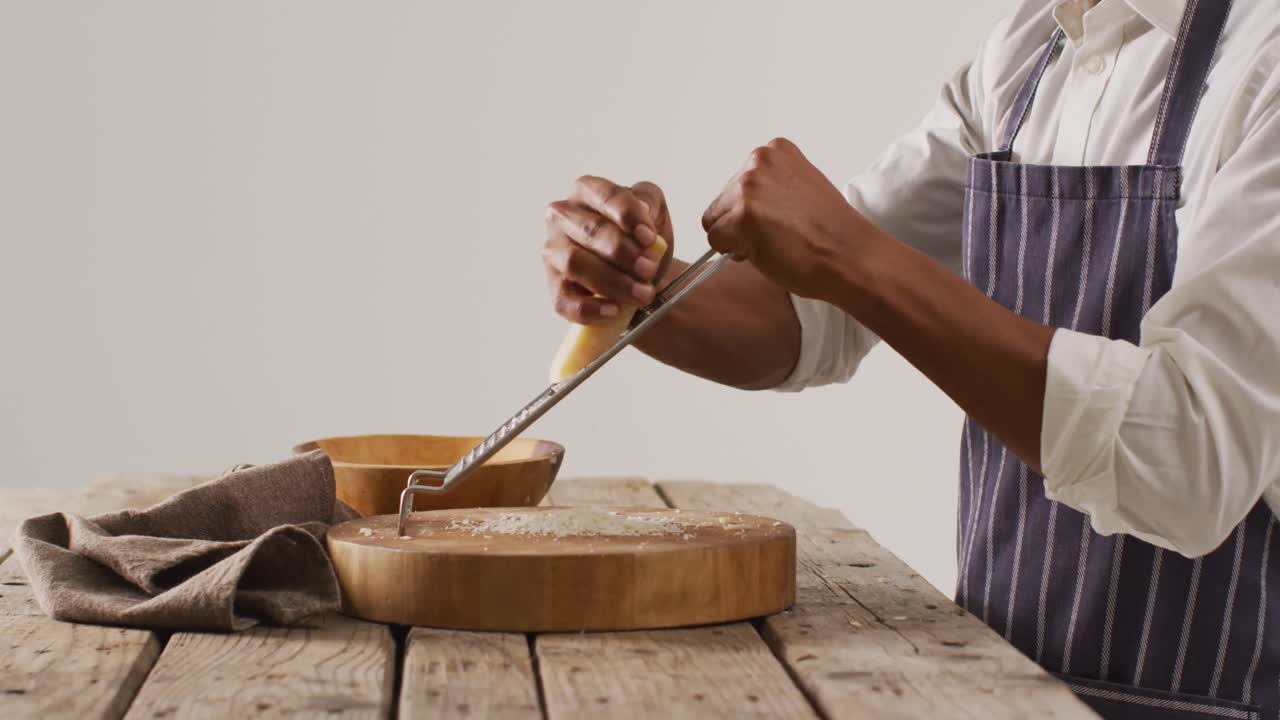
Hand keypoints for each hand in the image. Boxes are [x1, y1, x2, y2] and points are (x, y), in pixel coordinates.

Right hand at [543, 177, 674, 323]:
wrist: (641, 275)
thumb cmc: (641, 240)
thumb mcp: (654, 214)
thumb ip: (650, 202)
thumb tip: (643, 209)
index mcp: (587, 191)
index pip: (605, 196)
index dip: (628, 215)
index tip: (650, 237)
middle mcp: (563, 216)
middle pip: (589, 230)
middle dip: (623, 252)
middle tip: (649, 269)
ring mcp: (553, 251)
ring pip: (574, 263)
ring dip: (612, 281)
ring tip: (642, 293)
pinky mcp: (554, 286)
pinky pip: (564, 301)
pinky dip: (591, 309)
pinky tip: (614, 310)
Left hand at [702, 138, 877, 300]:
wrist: (849, 255)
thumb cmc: (831, 232)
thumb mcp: (800, 188)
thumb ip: (770, 189)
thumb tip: (738, 208)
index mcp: (775, 151)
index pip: (737, 185)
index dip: (754, 211)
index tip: (782, 219)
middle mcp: (758, 161)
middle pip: (722, 202)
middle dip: (741, 224)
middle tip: (779, 236)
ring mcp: (748, 187)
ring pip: (716, 221)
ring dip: (738, 239)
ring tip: (775, 243)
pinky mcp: (741, 216)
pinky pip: (716, 241)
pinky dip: (736, 253)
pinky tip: (768, 251)